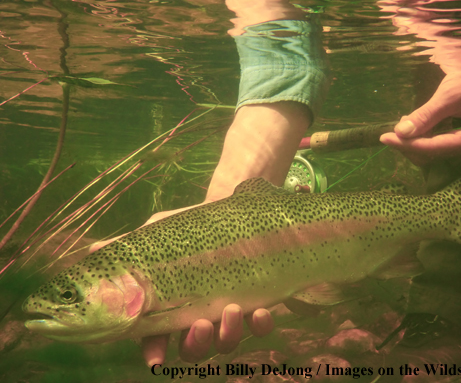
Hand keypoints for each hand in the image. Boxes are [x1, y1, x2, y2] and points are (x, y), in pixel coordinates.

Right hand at [90, 101, 308, 363]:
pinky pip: (259, 327)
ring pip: (226, 343)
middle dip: (196, 345)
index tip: (156, 359)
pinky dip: (260, 325)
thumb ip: (132, 248)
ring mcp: (227, 312)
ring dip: (228, 336)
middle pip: (194, 349)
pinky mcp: (255, 303)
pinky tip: (261, 313)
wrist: (231, 210)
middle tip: (200, 326)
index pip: (156, 337)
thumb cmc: (188, 226)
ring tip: (232, 311)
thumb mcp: (159, 234)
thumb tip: (91, 249)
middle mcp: (198, 315)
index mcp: (171, 305)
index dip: (154, 350)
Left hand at [380, 71, 460, 165]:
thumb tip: (402, 132)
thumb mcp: (449, 95)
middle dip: (408, 143)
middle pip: (428, 155)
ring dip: (410, 139)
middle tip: (395, 126)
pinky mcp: (451, 138)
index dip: (407, 144)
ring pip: (425, 152)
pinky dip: (416, 135)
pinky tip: (411, 123)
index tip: (386, 138)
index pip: (433, 148)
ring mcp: (458, 144)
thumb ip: (427, 115)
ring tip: (405, 119)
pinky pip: (428, 143)